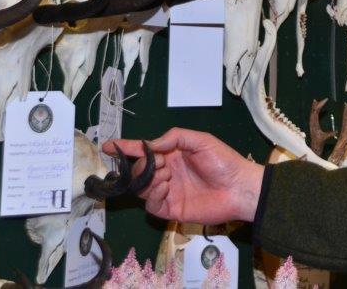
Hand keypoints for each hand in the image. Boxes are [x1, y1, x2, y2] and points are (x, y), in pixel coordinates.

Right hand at [105, 128, 264, 223]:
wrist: (239, 188)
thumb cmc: (223, 161)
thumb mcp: (201, 141)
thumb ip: (174, 138)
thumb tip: (149, 145)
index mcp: (173, 154)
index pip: (144, 151)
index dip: (126, 148)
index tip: (108, 145)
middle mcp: (167, 172)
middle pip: (139, 170)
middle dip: (142, 166)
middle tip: (161, 165)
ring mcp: (168, 191)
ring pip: (142, 188)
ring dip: (148, 180)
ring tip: (167, 176)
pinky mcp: (171, 209)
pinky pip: (150, 205)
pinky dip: (152, 195)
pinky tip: (165, 188)